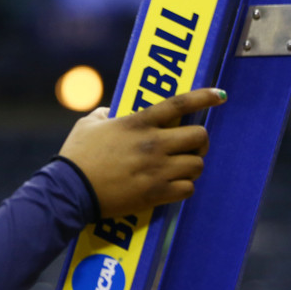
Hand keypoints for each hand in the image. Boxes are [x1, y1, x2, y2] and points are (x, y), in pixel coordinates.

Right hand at [59, 88, 226, 217]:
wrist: (69, 191)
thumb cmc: (76, 155)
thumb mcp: (89, 124)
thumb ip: (106, 114)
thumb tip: (113, 113)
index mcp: (138, 123)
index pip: (179, 104)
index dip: (204, 97)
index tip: (220, 95)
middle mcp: (153, 144)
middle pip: (199, 137)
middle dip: (200, 141)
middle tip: (191, 145)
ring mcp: (157, 170)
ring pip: (197, 164)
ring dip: (191, 165)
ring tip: (180, 167)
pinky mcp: (155, 194)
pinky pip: (187, 189)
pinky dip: (183, 187)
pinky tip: (172, 185)